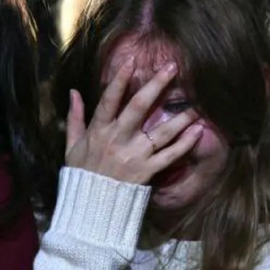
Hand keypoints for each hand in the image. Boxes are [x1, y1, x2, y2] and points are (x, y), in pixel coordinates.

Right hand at [64, 59, 203, 183]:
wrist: (90, 206)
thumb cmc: (82, 173)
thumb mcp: (72, 145)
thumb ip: (75, 117)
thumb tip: (74, 92)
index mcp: (99, 131)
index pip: (109, 100)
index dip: (119, 80)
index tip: (132, 62)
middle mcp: (118, 139)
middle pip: (139, 107)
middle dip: (156, 85)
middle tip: (172, 68)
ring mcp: (134, 155)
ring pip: (161, 131)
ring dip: (180, 116)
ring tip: (196, 103)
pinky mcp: (147, 171)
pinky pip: (169, 156)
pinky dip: (185, 144)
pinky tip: (198, 131)